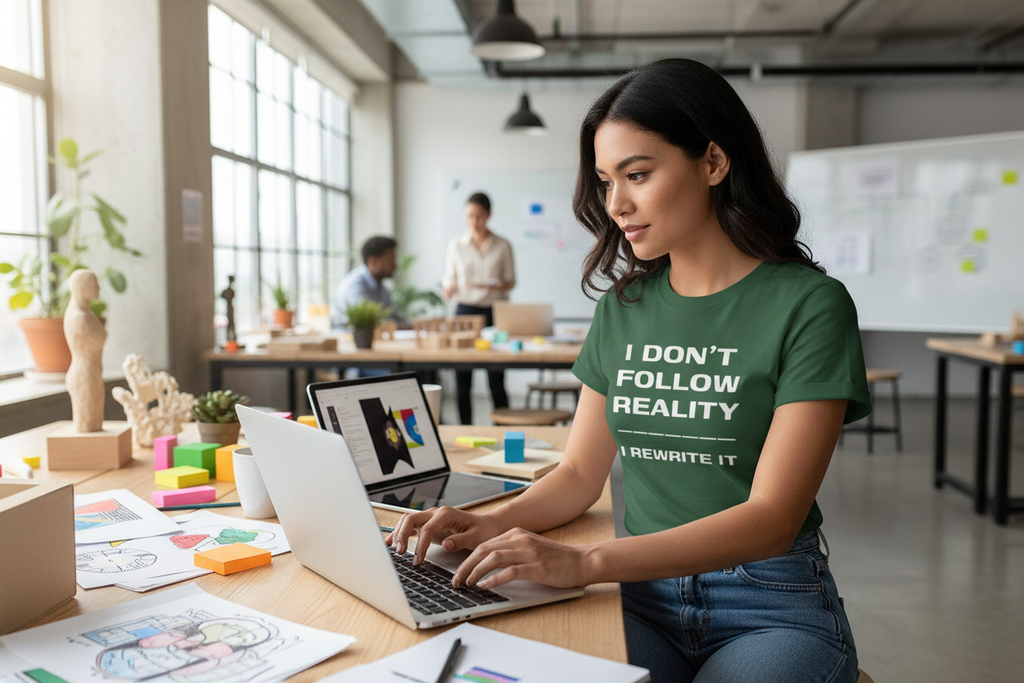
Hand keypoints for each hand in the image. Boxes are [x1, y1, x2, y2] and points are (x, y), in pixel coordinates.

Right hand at [386, 506, 503, 564]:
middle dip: (402, 535)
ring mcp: (430, 518)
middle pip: (411, 519)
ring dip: (399, 534)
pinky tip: (390, 543)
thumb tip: (445, 544)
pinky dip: (399, 534)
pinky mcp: (428, 525)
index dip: (421, 545)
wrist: (487, 526)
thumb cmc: (483, 531)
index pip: (427, 528)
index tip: (418, 560)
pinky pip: (409, 527)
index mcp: (446, 514)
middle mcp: (435, 513)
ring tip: (396, 551)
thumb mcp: (476, 537)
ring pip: (407, 521)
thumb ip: (460, 540)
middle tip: (401, 553)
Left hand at [453, 528, 590, 590]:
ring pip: (492, 558)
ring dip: (475, 572)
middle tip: (456, 580)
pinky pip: (509, 571)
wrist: (581, 561)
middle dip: (466, 566)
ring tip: (467, 584)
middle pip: (483, 549)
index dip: (467, 558)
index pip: (484, 544)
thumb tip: (485, 564)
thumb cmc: (555, 559)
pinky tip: (485, 586)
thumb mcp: (529, 548)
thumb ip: (510, 551)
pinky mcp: (536, 567)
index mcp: (516, 533)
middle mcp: (520, 539)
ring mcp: (528, 552)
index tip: (458, 572)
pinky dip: (494, 579)